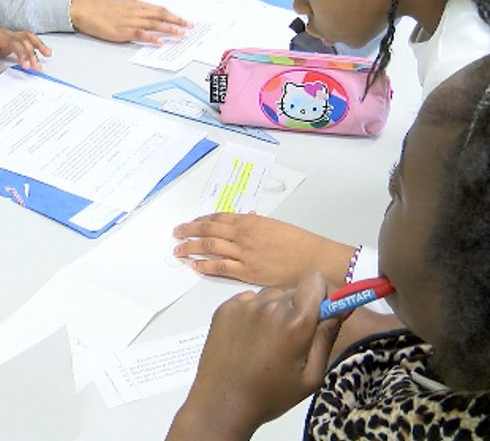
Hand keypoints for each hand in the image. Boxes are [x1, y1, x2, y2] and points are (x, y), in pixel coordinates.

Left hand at [0, 28, 51, 70]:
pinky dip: (34, 46)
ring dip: (38, 45)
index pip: (15, 42)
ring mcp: (8, 37)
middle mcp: (5, 33)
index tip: (25, 65)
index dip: (22, 52)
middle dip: (32, 52)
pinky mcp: (10, 42)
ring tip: (48, 54)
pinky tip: (41, 52)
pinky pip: (25, 42)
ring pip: (27, 37)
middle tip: (37, 66)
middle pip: (24, 39)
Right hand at [69, 0, 189, 43]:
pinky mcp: (122, 31)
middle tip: (190, 26)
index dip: (173, 14)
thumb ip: (135, 11)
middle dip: (177, 21)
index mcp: (136, 5)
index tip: (184, 19)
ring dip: (169, 29)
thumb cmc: (100, 10)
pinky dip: (151, 38)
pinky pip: (140, 34)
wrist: (84, 11)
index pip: (159, 9)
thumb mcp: (121, 7)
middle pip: (161, 15)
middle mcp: (136, 11)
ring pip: (154, 24)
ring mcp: (130, 21)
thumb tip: (146, 17)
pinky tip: (159, 42)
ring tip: (181, 34)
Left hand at [166, 275, 341, 440]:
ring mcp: (245, 304)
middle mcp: (270, 305)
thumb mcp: (311, 376)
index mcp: (296, 321)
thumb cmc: (271, 395)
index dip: (320, 294)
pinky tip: (248, 338)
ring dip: (275, 309)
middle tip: (290, 338)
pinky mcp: (225, 308)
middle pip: (293, 289)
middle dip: (298, 307)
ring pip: (271, 294)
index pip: (315, 280)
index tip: (318, 313)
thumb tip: (342, 307)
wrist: (222, 403)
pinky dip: (253, 313)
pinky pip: (249, 300)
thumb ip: (327, 337)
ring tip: (267, 341)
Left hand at [173, 213, 355, 286]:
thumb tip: (247, 219)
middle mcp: (243, 235)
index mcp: (251, 221)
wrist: (313, 259)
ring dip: (191, 247)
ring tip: (178, 249)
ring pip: (210, 247)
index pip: (219, 217)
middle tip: (177, 232)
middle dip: (190, 230)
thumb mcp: (276, 226)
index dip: (202, 220)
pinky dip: (206, 265)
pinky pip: (221, 267)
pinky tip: (195, 265)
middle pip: (209, 230)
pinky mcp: (247, 271)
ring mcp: (244, 253)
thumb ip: (257, 224)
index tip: (192, 222)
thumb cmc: (299, 243)